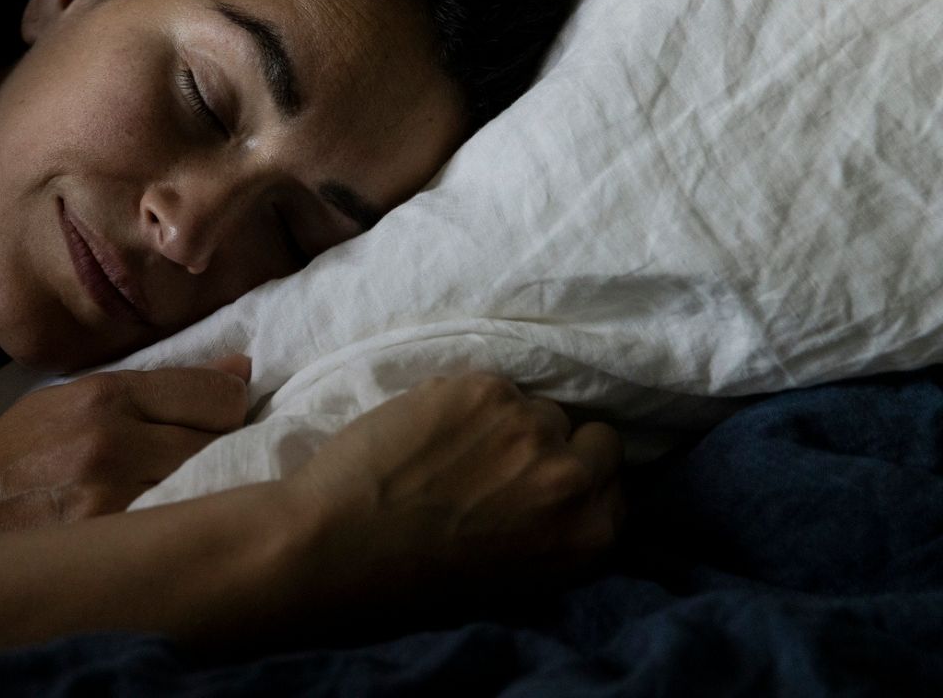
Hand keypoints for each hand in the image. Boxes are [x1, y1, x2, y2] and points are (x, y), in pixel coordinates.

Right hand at [0, 355, 252, 533]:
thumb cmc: (20, 452)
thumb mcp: (76, 397)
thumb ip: (156, 385)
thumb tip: (239, 372)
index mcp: (103, 396)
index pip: (211, 394)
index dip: (230, 403)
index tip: (228, 412)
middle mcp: (111, 443)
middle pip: (216, 443)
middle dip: (225, 446)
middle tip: (214, 454)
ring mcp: (112, 501)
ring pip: (204, 489)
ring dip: (210, 489)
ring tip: (197, 490)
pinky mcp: (108, 546)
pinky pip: (177, 529)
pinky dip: (186, 525)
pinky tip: (177, 525)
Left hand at [282, 373, 622, 610]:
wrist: (343, 542)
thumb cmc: (419, 571)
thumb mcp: (520, 571)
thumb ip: (558, 523)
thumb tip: (573, 482)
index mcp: (592, 534)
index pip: (614, 479)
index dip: (577, 474)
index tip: (543, 478)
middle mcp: (574, 478)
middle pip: (593, 435)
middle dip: (555, 443)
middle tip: (502, 458)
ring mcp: (531, 428)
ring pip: (537, 406)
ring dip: (505, 420)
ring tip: (454, 448)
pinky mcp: (486, 390)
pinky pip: (490, 385)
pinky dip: (462, 401)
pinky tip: (428, 429)